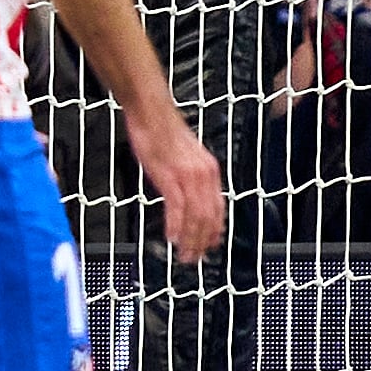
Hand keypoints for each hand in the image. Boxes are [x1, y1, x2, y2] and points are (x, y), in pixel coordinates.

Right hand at [135, 101, 228, 258]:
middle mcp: (204, 174)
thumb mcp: (185, 157)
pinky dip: (175, 225)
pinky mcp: (170, 175)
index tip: (209, 246)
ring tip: (184, 254)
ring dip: (190, 239)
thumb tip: (189, 198)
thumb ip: (191, 177)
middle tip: (194, 258)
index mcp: (209, 170)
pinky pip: (177, 207)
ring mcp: (188, 176)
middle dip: (202, 242)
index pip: (218, 208)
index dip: (214, 231)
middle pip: (209, 217)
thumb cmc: (163, 132)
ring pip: (196, 216)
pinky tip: (172, 238)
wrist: (151, 112)